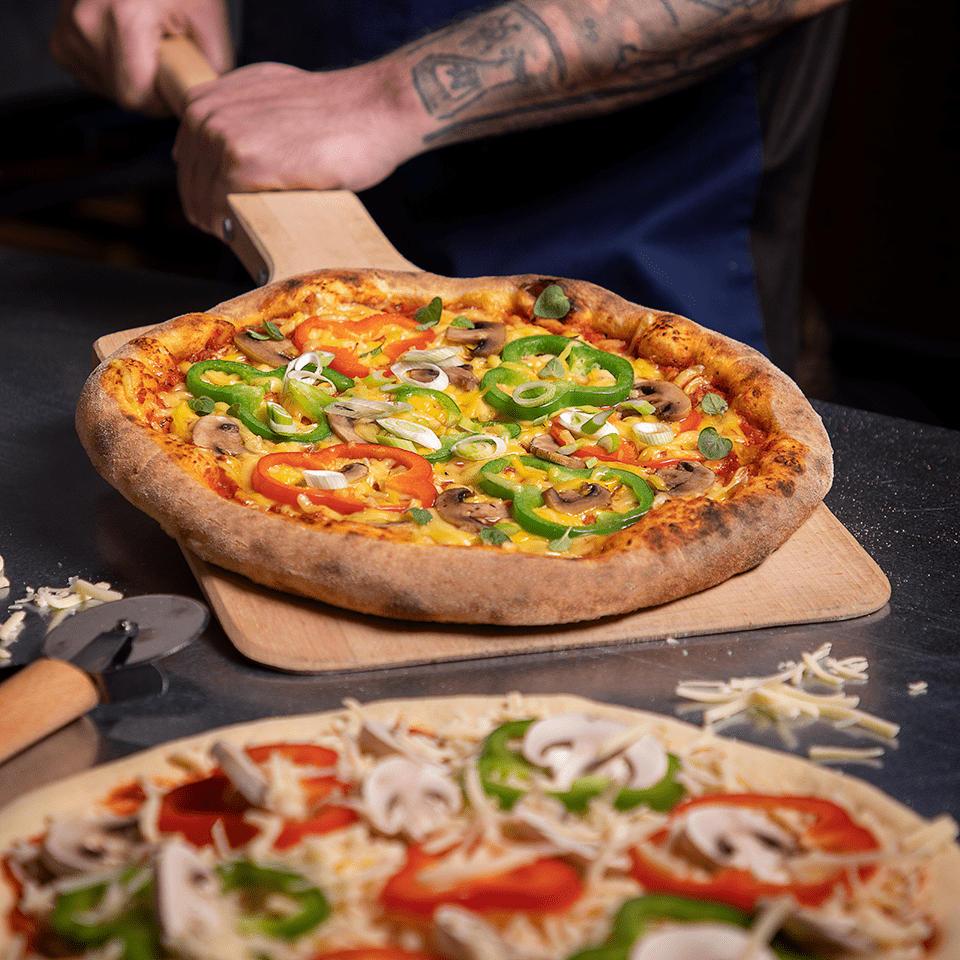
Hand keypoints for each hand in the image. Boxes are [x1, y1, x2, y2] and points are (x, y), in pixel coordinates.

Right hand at [50, 0, 232, 114]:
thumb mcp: (208, 14)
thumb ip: (214, 63)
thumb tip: (208, 98)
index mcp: (124, 19)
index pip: (138, 96)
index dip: (163, 99)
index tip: (176, 84)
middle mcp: (87, 23)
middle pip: (122, 94)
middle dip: (150, 87)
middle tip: (164, 57)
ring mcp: (70, 29)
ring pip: (106, 87)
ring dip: (131, 77)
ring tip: (144, 44)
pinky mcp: (61, 37)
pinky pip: (90, 74)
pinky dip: (111, 69)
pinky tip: (125, 47)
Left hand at [173, 59, 431, 234]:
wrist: (372, 109)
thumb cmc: (334, 109)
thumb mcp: (271, 93)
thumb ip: (240, 113)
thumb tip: (226, 149)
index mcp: (209, 97)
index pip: (188, 159)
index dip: (204, 189)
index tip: (222, 210)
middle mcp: (208, 113)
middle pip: (191, 183)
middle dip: (209, 211)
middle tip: (234, 230)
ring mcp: (223, 137)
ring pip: (202, 200)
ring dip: (219, 224)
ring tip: (244, 234)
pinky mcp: (244, 164)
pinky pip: (221, 209)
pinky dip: (232, 227)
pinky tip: (249, 233)